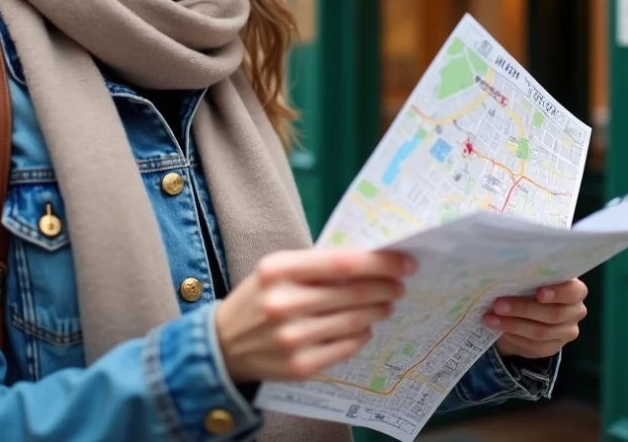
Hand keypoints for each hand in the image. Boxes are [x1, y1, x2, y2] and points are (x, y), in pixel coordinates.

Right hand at [216, 248, 413, 383]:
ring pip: (355, 320)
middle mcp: (283, 303)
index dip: (380, 263)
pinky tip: (364, 327)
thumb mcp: (276, 270)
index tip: (404, 263)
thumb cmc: (259, 299)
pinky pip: (346, 346)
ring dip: (378, 310)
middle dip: (385, 287)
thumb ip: (317, 265)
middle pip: (354, 292)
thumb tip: (371, 261)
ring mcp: (292, 338)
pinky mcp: (300, 366)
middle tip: (398, 285)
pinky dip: (361, 334)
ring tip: (386, 304)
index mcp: (278, 270)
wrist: (223, 345)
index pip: (343, 262)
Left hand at [485, 278, 587, 359]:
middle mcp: (575, 311)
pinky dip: (515, 337)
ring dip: (513, 325)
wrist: (526, 313)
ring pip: (541, 332)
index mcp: (574, 289)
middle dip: (523, 309)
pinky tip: (500, 330)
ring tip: (491, 318)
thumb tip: (505, 272)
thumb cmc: (529, 288)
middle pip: (553, 314)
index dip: (557, 293)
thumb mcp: (530, 279)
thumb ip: (528, 276)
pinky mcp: (553, 347)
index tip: (538, 293)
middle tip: (498, 305)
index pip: (573, 292)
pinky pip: (534, 346)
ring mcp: (566, 331)